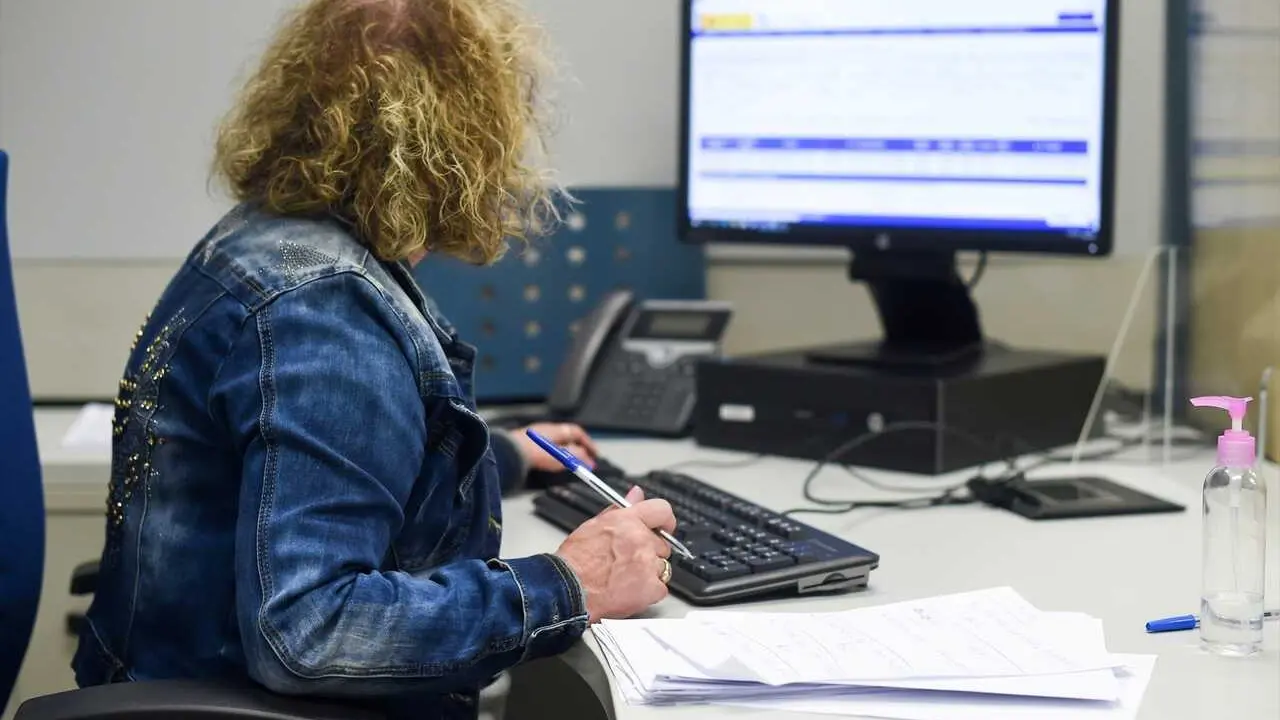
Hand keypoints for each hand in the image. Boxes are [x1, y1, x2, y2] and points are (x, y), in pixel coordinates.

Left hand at [514, 422, 598, 471]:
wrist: (509, 453)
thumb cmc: (534, 452)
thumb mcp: (562, 457)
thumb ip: (577, 457)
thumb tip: (588, 460)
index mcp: (557, 429)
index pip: (578, 432)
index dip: (588, 443)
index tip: (593, 453)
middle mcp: (545, 429)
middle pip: (566, 436)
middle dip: (576, 447)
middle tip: (582, 459)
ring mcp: (533, 436)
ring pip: (554, 442)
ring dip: (564, 452)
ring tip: (567, 463)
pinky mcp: (523, 444)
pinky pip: (542, 447)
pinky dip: (551, 454)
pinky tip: (548, 463)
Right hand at [555, 486, 677, 622]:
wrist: (569, 590)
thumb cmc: (576, 561)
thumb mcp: (595, 525)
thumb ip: (621, 509)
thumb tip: (636, 493)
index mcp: (628, 521)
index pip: (662, 510)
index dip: (664, 520)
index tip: (663, 527)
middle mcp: (641, 540)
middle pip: (662, 544)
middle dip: (650, 552)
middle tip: (628, 560)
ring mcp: (648, 564)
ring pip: (661, 567)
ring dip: (648, 572)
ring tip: (624, 577)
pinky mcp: (652, 588)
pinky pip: (660, 587)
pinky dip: (648, 592)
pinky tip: (628, 590)